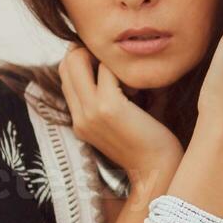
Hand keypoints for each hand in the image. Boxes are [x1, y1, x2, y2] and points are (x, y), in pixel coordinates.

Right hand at [59, 46, 183, 191]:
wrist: (157, 171)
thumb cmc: (148, 145)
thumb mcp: (119, 123)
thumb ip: (108, 100)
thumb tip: (113, 69)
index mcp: (79, 121)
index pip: (65, 75)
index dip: (80, 58)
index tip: (104, 58)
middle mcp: (79, 116)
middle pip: (66, 64)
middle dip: (87, 51)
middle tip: (115, 59)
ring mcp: (90, 112)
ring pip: (78, 60)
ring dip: (104, 58)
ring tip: (126, 76)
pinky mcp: (108, 107)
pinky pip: (107, 69)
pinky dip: (123, 68)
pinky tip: (139, 87)